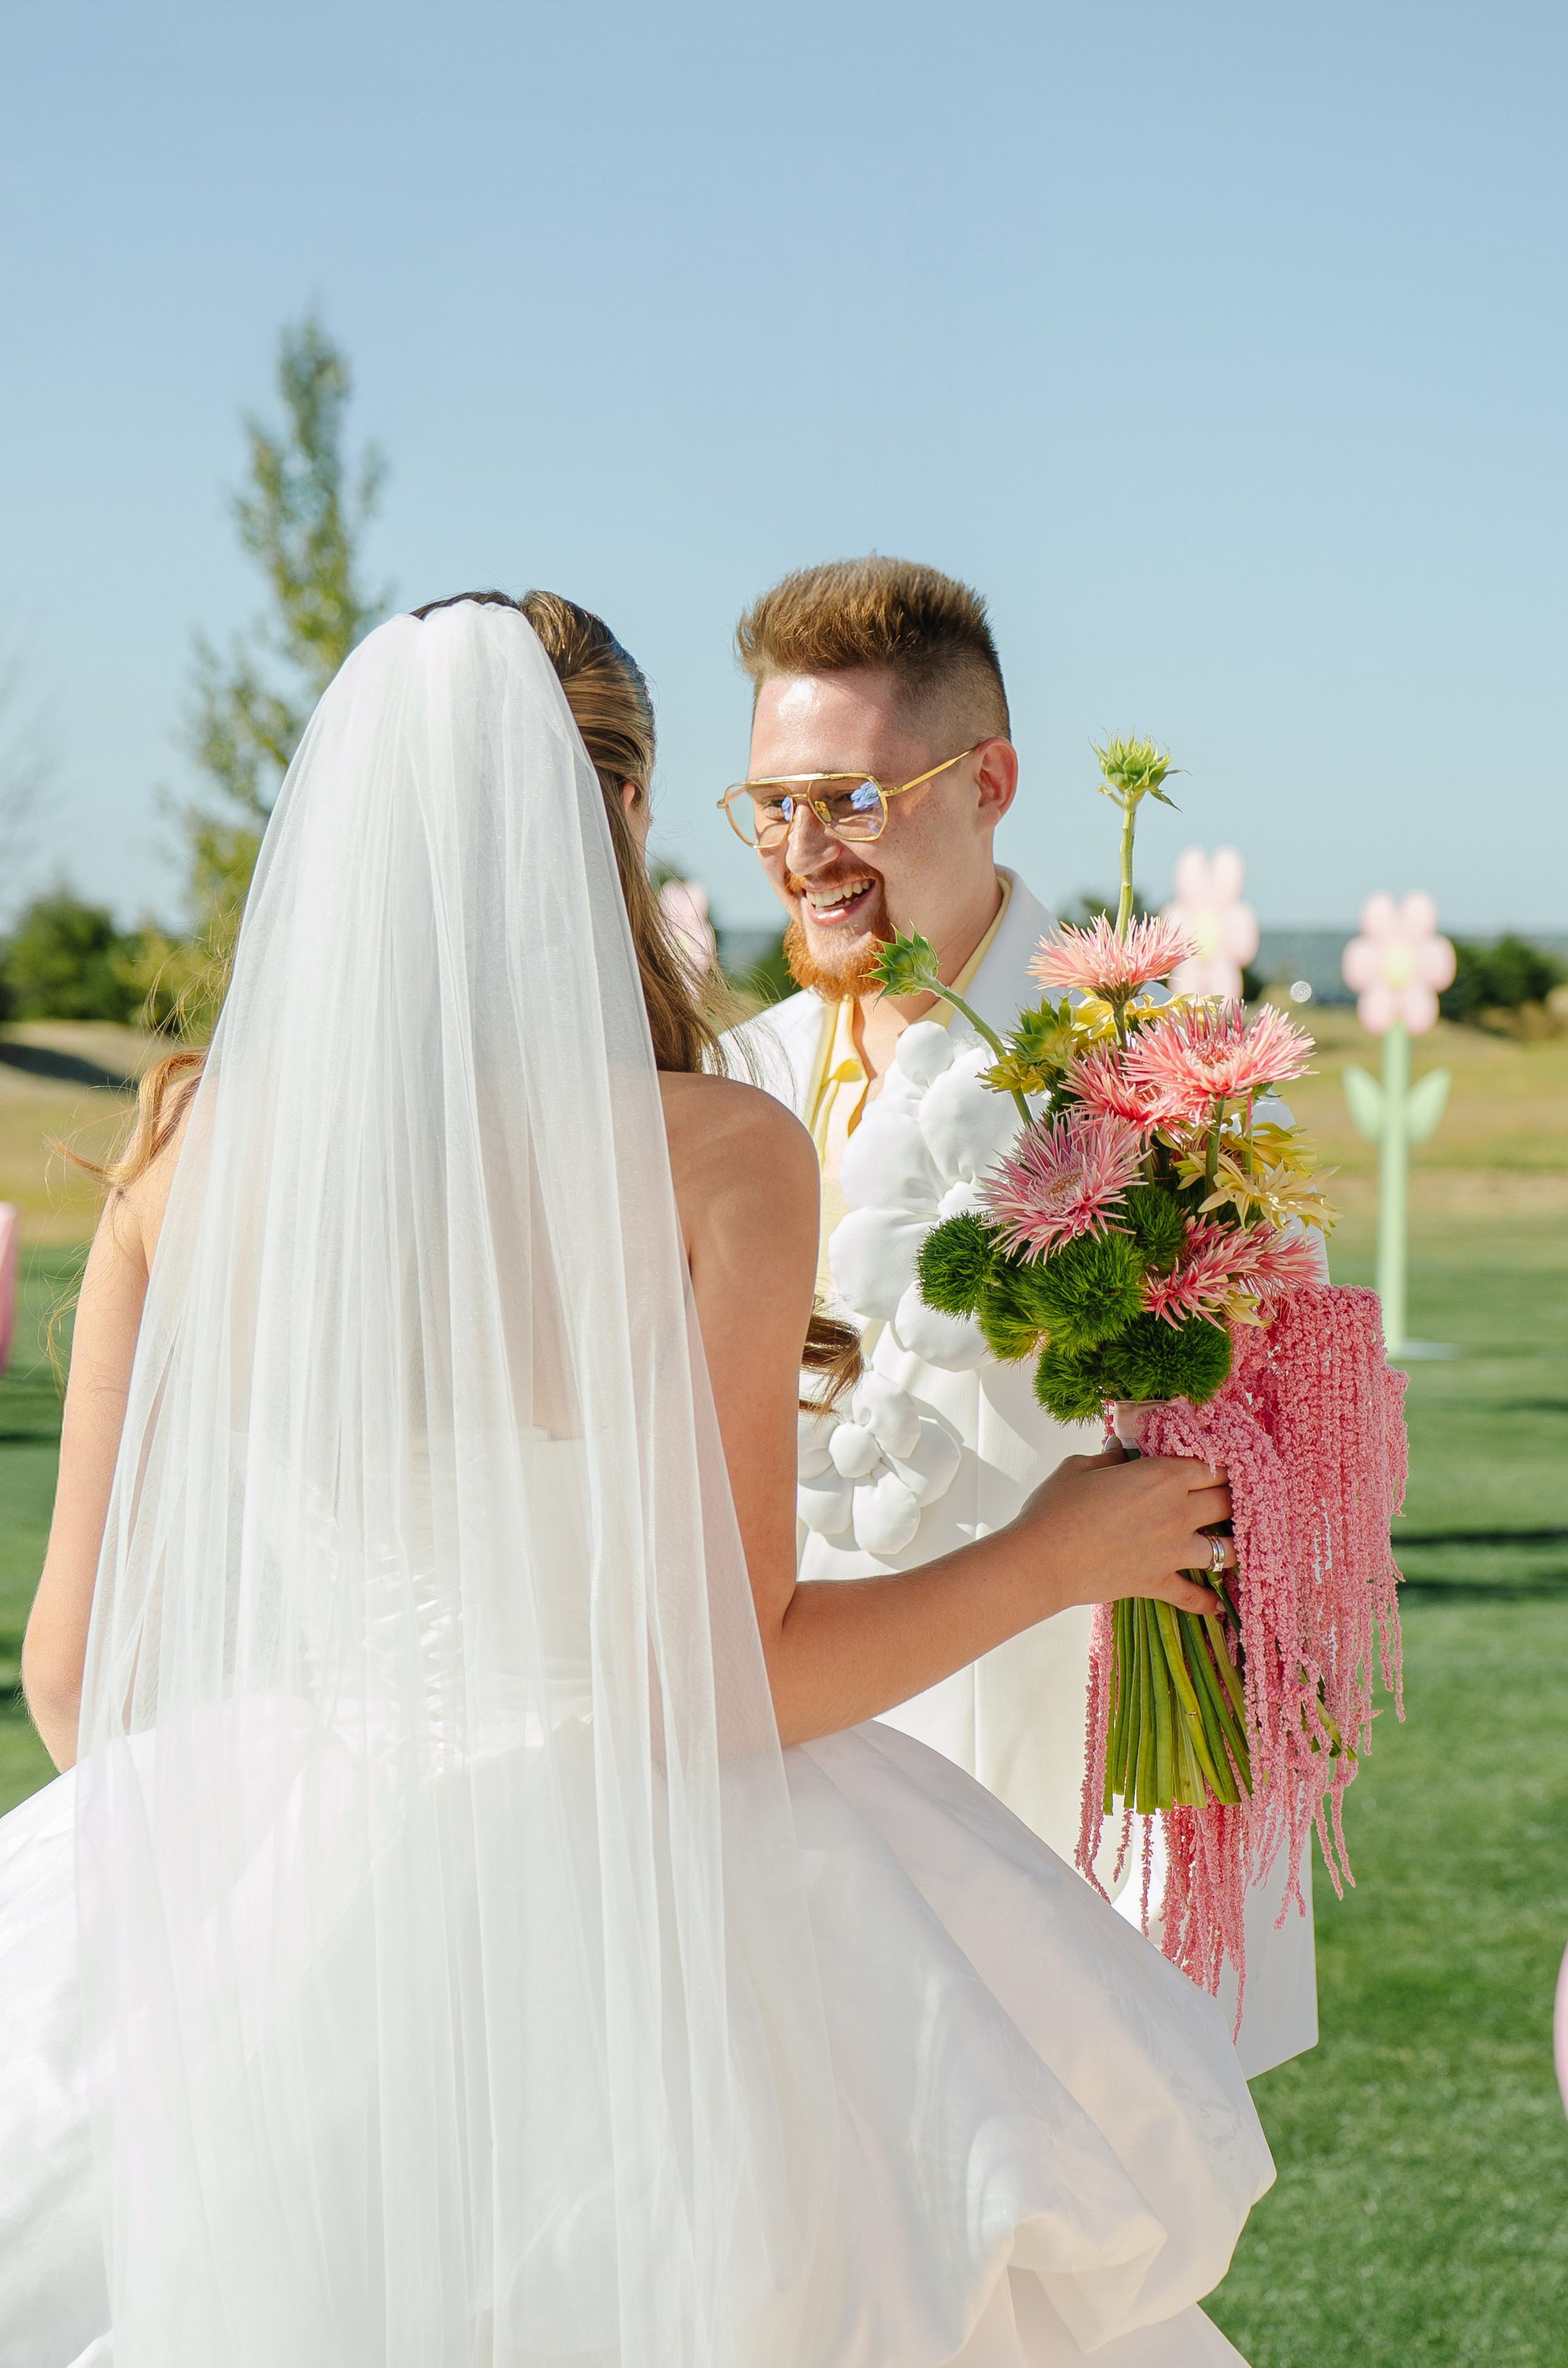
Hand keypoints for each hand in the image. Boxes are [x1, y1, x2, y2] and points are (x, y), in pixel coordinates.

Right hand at [1012, 1442, 1231, 1620]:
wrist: (1042, 1560)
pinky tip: (1217, 1606)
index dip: (1223, 1463)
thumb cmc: (1056, 1508)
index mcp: (1162, 1476)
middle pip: (1228, 1501)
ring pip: (1227, 1549)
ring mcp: (1172, 1551)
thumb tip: (1121, 1452)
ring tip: (1235, 1543)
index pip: (1212, 1464)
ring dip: (1234, 1545)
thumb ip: (1109, 1459)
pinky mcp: (1158, 1582)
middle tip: (1236, 1497)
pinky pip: (1194, 1597)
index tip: (1224, 1464)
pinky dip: (1208, 1603)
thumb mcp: (1080, 1468)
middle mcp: (1177, 1512)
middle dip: (1236, 1497)